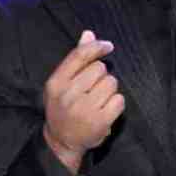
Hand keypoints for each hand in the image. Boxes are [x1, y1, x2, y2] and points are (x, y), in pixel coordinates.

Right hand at [43, 30, 124, 166]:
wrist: (62, 141)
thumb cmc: (63, 107)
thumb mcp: (62, 83)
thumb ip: (76, 59)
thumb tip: (89, 34)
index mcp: (56, 82)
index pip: (80, 55)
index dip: (97, 47)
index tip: (108, 46)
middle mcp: (68, 95)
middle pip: (100, 68)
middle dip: (101, 76)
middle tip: (92, 89)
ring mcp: (84, 109)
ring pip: (111, 83)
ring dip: (109, 90)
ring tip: (98, 101)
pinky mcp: (100, 122)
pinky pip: (119, 100)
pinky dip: (116, 104)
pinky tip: (106, 110)